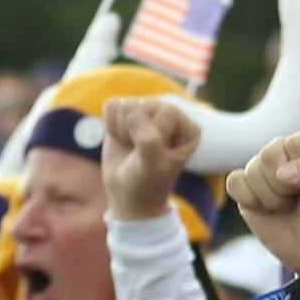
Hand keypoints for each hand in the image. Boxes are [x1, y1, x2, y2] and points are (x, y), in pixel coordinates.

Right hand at [101, 97, 202, 222]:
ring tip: (132, 148)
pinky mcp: (126, 113)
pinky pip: (110, 106)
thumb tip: (134, 114)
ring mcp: (147, 112)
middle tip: (140, 153)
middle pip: (142, 105)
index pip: (166, 111)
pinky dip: (111, 126)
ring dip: (122, 131)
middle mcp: (170, 115)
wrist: (127, 194)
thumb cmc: (146, 183)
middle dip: (134, 133)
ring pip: (124, 105)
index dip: (153, 135)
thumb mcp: (152, 167)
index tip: (155, 156)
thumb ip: (148, 142)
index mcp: (188, 128)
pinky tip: (122, 140)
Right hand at [224, 131, 299, 277]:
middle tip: (298, 198)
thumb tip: (280, 173)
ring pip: (252, 170)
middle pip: (269, 154)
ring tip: (287, 205)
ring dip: (271, 197)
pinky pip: (234, 182)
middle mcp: (287, 151)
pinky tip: (266, 208)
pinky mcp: (246, 187)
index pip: (295, 142)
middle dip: (285, 186)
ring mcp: (265, 169)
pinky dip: (250, 200)